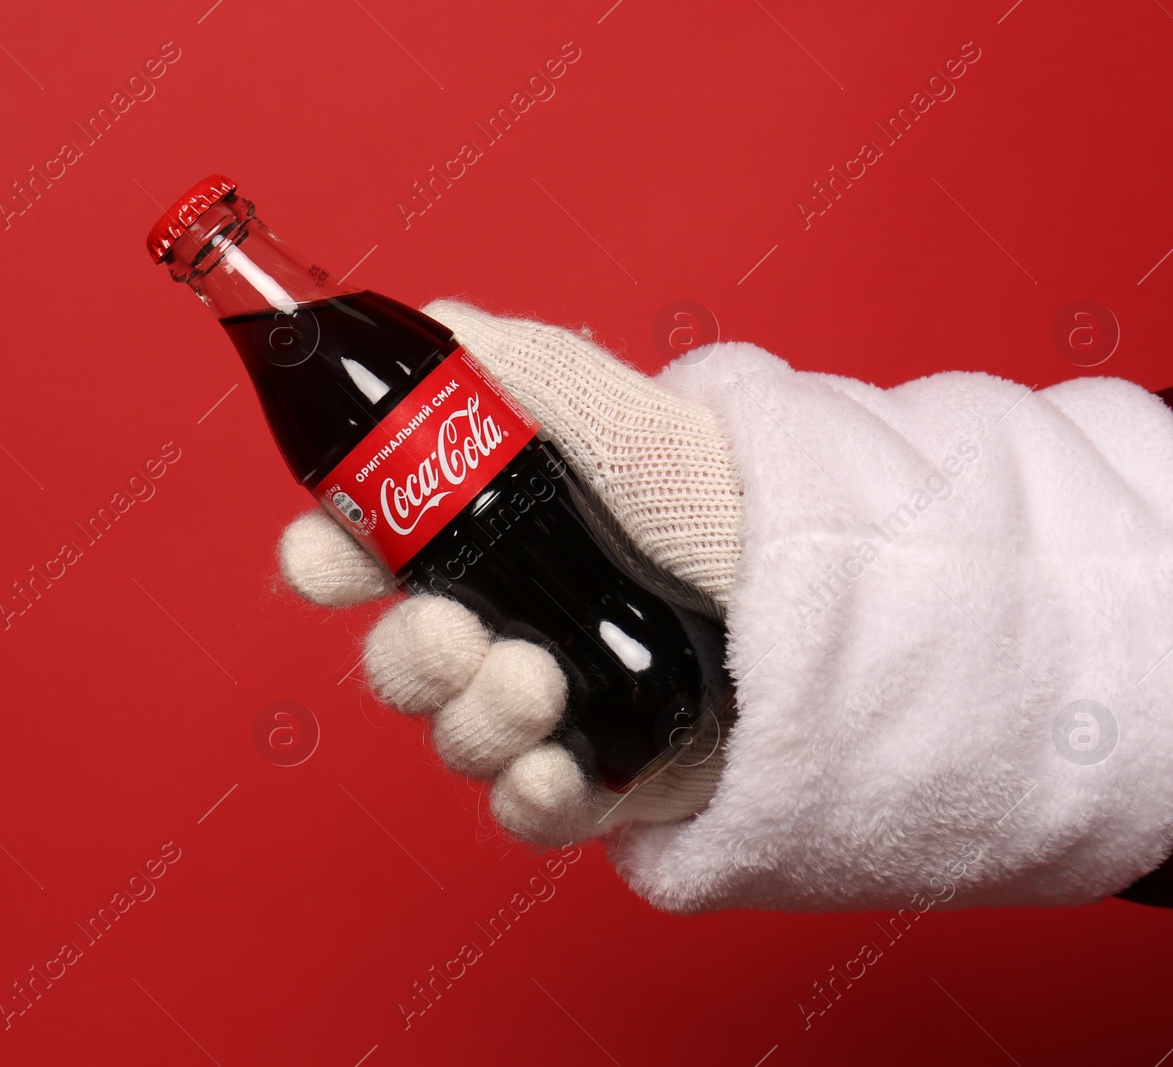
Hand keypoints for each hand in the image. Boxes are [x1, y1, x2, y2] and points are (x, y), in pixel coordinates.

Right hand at [277, 299, 742, 845]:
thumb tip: (441, 320)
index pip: (374, 556)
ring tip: (540, 683)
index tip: (324, 555)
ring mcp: (552, 710)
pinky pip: (525, 811)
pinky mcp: (600, 783)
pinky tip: (557, 771)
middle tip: (458, 633)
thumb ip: (535, 376)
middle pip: (401, 660)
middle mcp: (509, 624)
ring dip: (477, 718)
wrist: (848, 601)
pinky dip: (527, 797)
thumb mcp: (639, 429)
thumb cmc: (739, 507)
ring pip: (456, 737)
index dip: (330, 559)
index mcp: (498, 539)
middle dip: (409, 652)